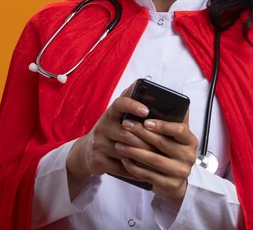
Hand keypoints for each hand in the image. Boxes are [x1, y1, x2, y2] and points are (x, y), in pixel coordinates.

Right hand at [65, 83, 152, 197]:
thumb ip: (130, 99)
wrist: (86, 152)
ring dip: (144, 156)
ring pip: (127, 151)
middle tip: (166, 143)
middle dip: (148, 139)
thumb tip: (145, 81)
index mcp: (110, 114)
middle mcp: (103, 127)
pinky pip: (122, 168)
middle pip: (129, 133)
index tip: (146, 110)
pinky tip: (148, 172)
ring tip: (161, 158)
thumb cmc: (110, 130)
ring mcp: (99, 145)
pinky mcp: (98, 161)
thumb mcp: (116, 115)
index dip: (132, 105)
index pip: (119, 104)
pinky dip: (137, 171)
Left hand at [114, 111, 197, 207]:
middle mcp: (188, 157)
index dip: (162, 125)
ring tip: (119, 144)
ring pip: (153, 159)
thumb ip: (171, 118)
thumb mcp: (175, 136)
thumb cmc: (171, 152)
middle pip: (162, 143)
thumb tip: (161, 96)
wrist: (175, 181)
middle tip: (125, 125)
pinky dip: (134, 167)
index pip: (179, 129)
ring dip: (133, 151)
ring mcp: (180, 172)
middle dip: (140, 133)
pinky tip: (124, 160)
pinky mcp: (170, 185)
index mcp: (190, 141)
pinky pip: (148, 175)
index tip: (146, 121)